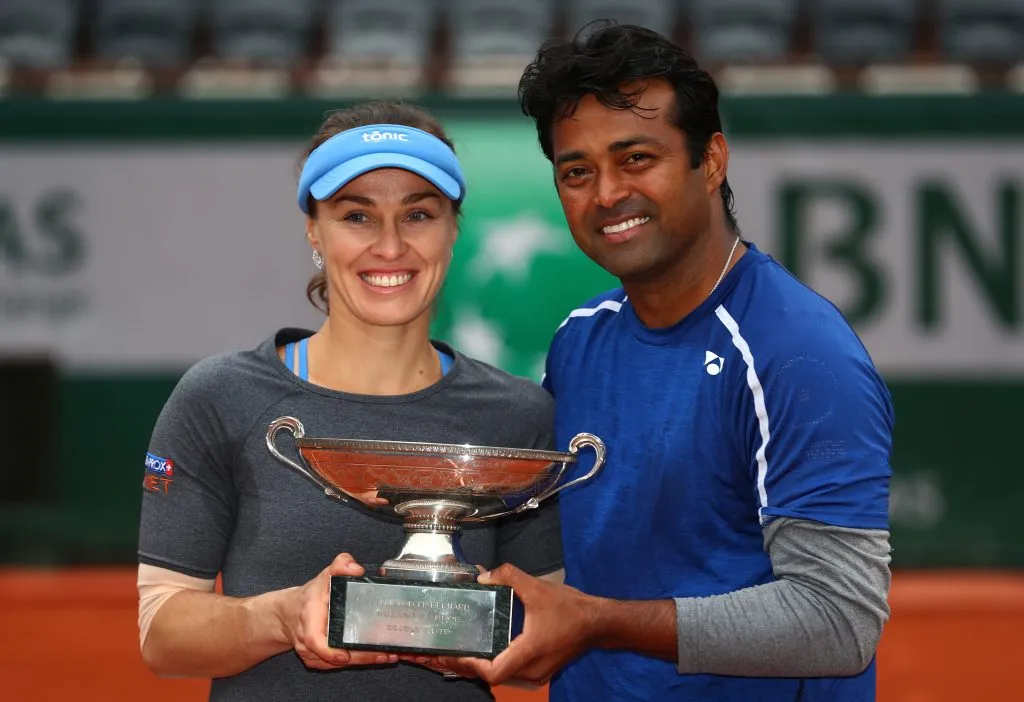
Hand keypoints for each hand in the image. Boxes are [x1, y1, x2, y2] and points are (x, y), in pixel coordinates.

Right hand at [286, 553, 398, 670]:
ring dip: (363, 661)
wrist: (290, 612)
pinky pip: (336, 666)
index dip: (328, 651)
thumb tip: (356, 569)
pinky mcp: (317, 661)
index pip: (314, 640)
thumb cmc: (311, 596)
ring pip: (337, 664)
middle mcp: (307, 640)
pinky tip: (376, 657)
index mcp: (309, 619)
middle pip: (332, 657)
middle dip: (360, 658)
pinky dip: (357, 662)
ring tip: (387, 655)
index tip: (344, 656)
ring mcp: (311, 654)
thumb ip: (340, 566)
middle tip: (384, 654)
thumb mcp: (325, 575)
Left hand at [428, 564, 600, 685]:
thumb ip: (509, 577)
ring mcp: (537, 674)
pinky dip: (494, 664)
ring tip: (459, 652)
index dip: (471, 665)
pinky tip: (484, 651)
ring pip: (502, 676)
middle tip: (446, 651)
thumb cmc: (570, 607)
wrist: (598, 623)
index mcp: (528, 652)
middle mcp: (531, 670)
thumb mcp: (538, 588)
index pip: (493, 672)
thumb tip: (483, 577)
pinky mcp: (540, 672)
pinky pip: (511, 673)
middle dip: (468, 665)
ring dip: (480, 666)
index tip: (455, 652)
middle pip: (492, 676)